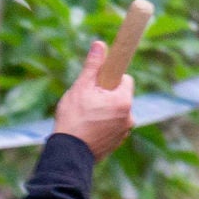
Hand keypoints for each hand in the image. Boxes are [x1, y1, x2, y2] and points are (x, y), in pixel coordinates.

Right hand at [51, 38, 136, 159]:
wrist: (69, 154)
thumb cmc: (73, 119)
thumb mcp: (81, 88)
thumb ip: (93, 66)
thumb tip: (100, 45)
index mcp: (123, 101)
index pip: (125, 79)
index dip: (111, 78)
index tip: (99, 81)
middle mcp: (129, 117)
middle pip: (120, 96)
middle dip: (106, 95)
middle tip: (88, 101)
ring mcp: (124, 132)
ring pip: (117, 111)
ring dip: (105, 110)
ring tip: (86, 116)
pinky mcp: (117, 143)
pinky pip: (113, 126)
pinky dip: (104, 124)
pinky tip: (89, 127)